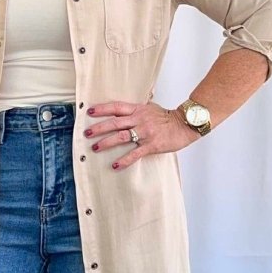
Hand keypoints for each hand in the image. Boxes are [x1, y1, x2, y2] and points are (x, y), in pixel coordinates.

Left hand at [82, 100, 198, 168]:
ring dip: (106, 143)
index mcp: (138, 110)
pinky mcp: (151, 145)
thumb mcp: (151, 107)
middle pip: (115, 123)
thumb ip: (137, 108)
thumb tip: (125, 107)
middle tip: (86, 133)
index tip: (89, 112)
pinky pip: (135, 154)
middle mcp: (139, 120)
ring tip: (95, 148)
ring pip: (121, 137)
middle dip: (99, 128)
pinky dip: (124, 160)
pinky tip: (115, 165)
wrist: (185, 125)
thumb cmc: (168, 117)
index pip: (116, 107)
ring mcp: (145, 132)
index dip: (102, 109)